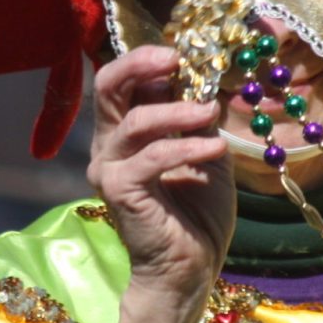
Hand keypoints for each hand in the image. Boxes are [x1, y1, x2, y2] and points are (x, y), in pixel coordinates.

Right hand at [87, 45, 233, 300]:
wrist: (189, 267)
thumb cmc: (198, 213)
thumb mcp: (206, 152)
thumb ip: (196, 118)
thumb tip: (202, 77)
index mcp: (127, 131)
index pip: (124, 80)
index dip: (150, 60)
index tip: (186, 55)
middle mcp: (109, 145)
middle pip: (108, 86)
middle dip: (141, 65)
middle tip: (174, 60)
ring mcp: (108, 168)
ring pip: (133, 121)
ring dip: (177, 112)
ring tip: (210, 113)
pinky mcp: (117, 191)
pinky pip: (149, 158)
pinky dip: (185, 148)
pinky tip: (215, 149)